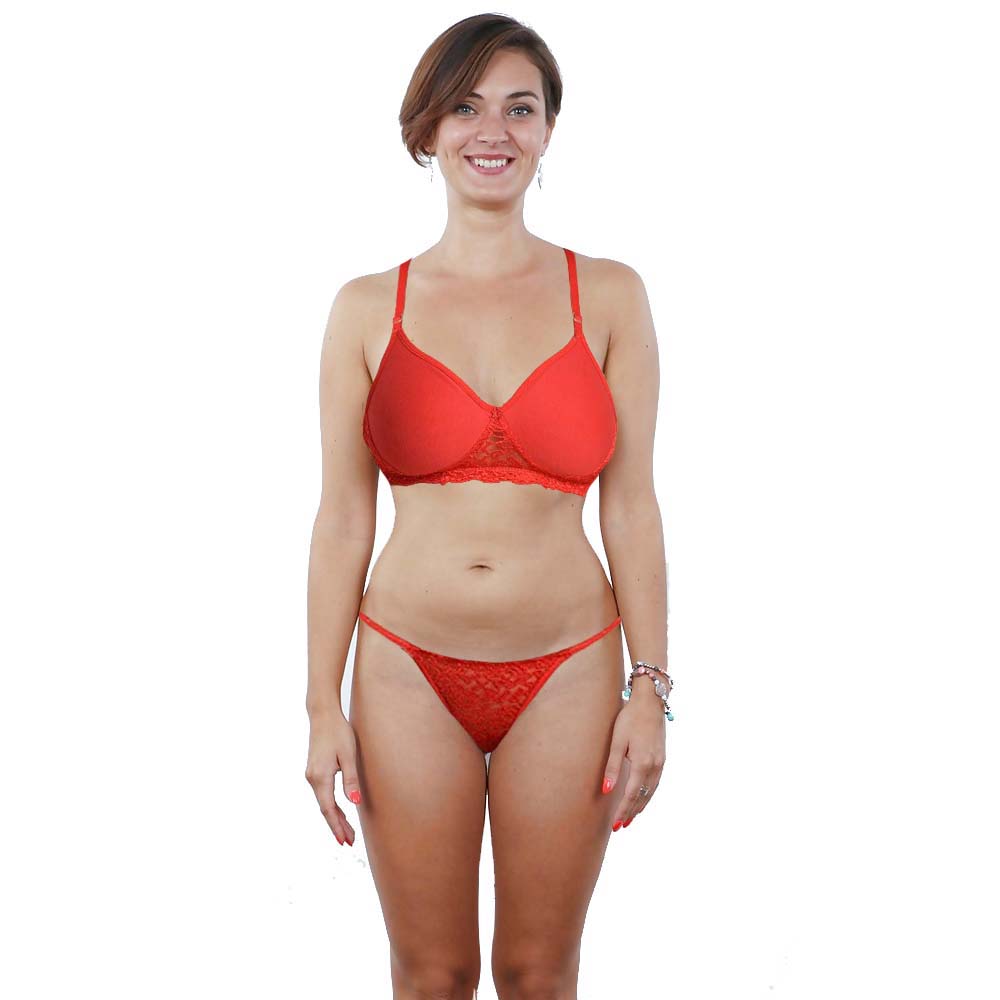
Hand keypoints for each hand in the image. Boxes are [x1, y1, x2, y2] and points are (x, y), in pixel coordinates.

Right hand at [304, 710, 362, 845]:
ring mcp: (311, 775)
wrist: (323, 715)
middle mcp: (312, 778)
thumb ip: (351, 780)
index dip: (337, 826)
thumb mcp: (349, 755)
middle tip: (349, 842)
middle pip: (325, 809)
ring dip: (335, 817)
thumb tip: (355, 802)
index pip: (329, 808)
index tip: (344, 841)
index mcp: (320, 776)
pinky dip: (331, 806)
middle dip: (337, 826)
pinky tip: (340, 812)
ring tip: (348, 832)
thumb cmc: (338, 732)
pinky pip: (323, 794)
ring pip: (324, 802)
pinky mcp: (314, 771)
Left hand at [602, 685, 666, 830]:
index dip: (623, 811)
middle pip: (642, 797)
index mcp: (642, 763)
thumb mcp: (617, 741)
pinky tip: (642, 798)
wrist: (650, 701)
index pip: (631, 795)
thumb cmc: (630, 718)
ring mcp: (661, 763)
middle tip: (620, 826)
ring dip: (640, 806)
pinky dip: (648, 795)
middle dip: (631, 812)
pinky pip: (655, 783)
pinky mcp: (662, 757)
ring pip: (651, 792)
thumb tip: (606, 790)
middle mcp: (654, 766)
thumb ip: (612, 767)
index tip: (615, 824)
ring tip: (630, 817)